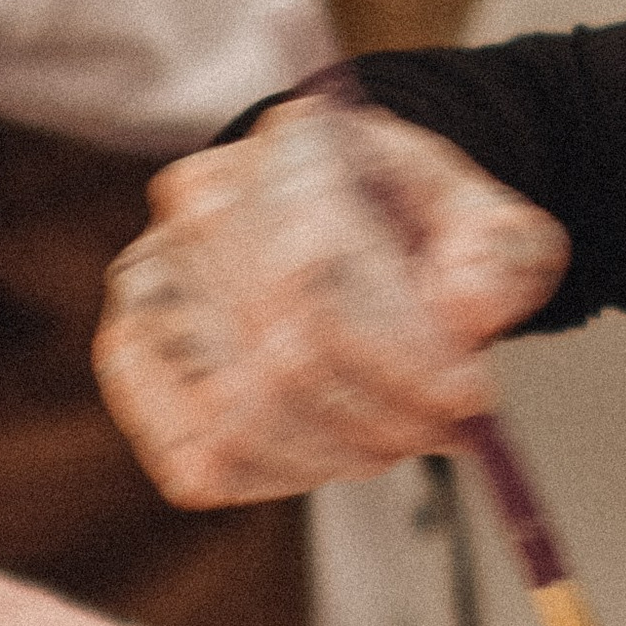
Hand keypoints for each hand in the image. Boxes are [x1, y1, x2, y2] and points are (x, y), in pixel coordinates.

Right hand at [94, 100, 569, 505]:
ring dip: (335, 455)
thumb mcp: (489, 222)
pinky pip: (193, 461)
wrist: (349, 217)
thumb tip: (468, 313)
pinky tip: (326, 448)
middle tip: (446, 429)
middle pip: (284, 360)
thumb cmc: (420, 227)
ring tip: (395, 432)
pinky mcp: (128, 352)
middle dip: (383, 417)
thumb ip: (497, 256)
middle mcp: (200, 200)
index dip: (402, 357)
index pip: (322, 275)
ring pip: (237, 423)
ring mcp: (150, 277)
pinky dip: (276, 478)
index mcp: (295, 146)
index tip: (471, 398)